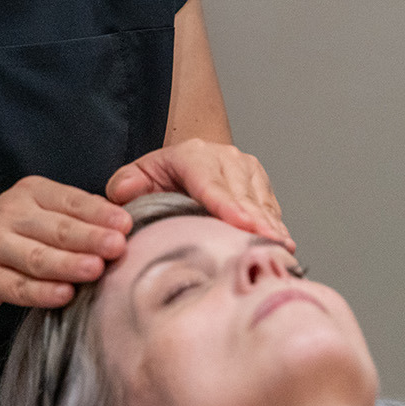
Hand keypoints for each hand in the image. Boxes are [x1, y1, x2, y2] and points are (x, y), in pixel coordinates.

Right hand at [0, 176, 131, 315]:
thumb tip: (122, 225)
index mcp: (29, 192)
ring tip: (96, 270)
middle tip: (119, 246)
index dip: (99, 213)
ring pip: (37, 257)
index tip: (127, 224)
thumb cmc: (8, 238)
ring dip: (68, 264)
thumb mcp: (36, 215)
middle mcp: (8, 213)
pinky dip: (42, 292)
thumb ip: (72, 217)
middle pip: (56, 228)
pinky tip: (64, 295)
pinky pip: (17, 286)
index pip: (70, 200)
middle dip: (89, 237)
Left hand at [106, 138, 293, 250]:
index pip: (210, 183)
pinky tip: (281, 246)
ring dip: (270, 228)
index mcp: (193, 155)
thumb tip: (122, 194)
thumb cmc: (163, 175)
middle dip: (254, 223)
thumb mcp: (138, 175)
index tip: (240, 223)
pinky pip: (272, 208)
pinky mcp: (262, 183)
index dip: (226, 205)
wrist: (190, 160)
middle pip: (241, 196)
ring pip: (261, 203)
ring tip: (280, 250)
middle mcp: (225, 158)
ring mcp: (247, 169)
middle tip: (267, 246)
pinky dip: (276, 228)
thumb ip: (125, 184)